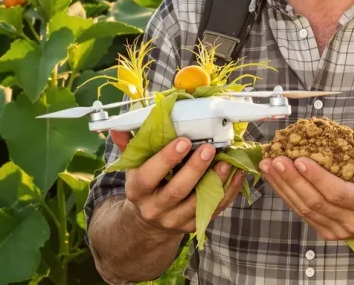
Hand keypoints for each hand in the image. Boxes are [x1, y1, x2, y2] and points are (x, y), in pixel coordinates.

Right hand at [110, 131, 244, 234]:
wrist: (148, 222)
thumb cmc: (145, 185)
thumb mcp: (133, 168)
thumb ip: (130, 146)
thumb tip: (117, 127)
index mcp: (137, 191)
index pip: (149, 176)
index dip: (166, 159)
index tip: (183, 140)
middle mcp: (155, 208)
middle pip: (176, 191)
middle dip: (195, 169)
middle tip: (209, 148)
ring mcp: (175, 220)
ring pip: (198, 203)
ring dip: (216, 181)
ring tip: (227, 161)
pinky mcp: (193, 225)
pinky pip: (213, 210)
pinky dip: (228, 192)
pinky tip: (236, 174)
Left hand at [258, 144, 353, 241]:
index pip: (337, 193)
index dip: (316, 177)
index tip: (299, 159)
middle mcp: (351, 222)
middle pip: (315, 202)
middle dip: (291, 180)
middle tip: (275, 159)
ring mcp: (338, 230)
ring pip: (304, 209)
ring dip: (283, 187)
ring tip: (269, 166)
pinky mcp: (328, 231)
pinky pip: (303, 213)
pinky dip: (287, 195)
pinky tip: (276, 179)